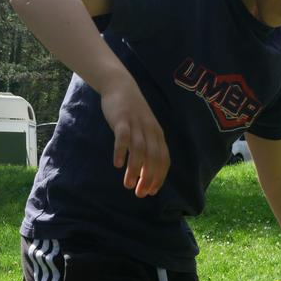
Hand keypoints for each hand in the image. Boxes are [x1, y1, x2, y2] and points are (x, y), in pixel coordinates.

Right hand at [100, 80, 168, 196]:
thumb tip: (145, 170)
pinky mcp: (122, 120)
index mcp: (157, 135)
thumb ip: (146, 146)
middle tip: (140, 194)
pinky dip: (121, 151)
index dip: (159, 177)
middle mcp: (150, 131)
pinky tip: (117, 164)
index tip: (151, 191)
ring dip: (135, 169)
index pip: (163, 159)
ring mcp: (136, 125)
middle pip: (153, 158)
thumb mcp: (144, 129)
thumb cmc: (132, 112)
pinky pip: (123, 138)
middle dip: (148, 178)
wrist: (121, 87)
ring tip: (128, 185)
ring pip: (139, 151)